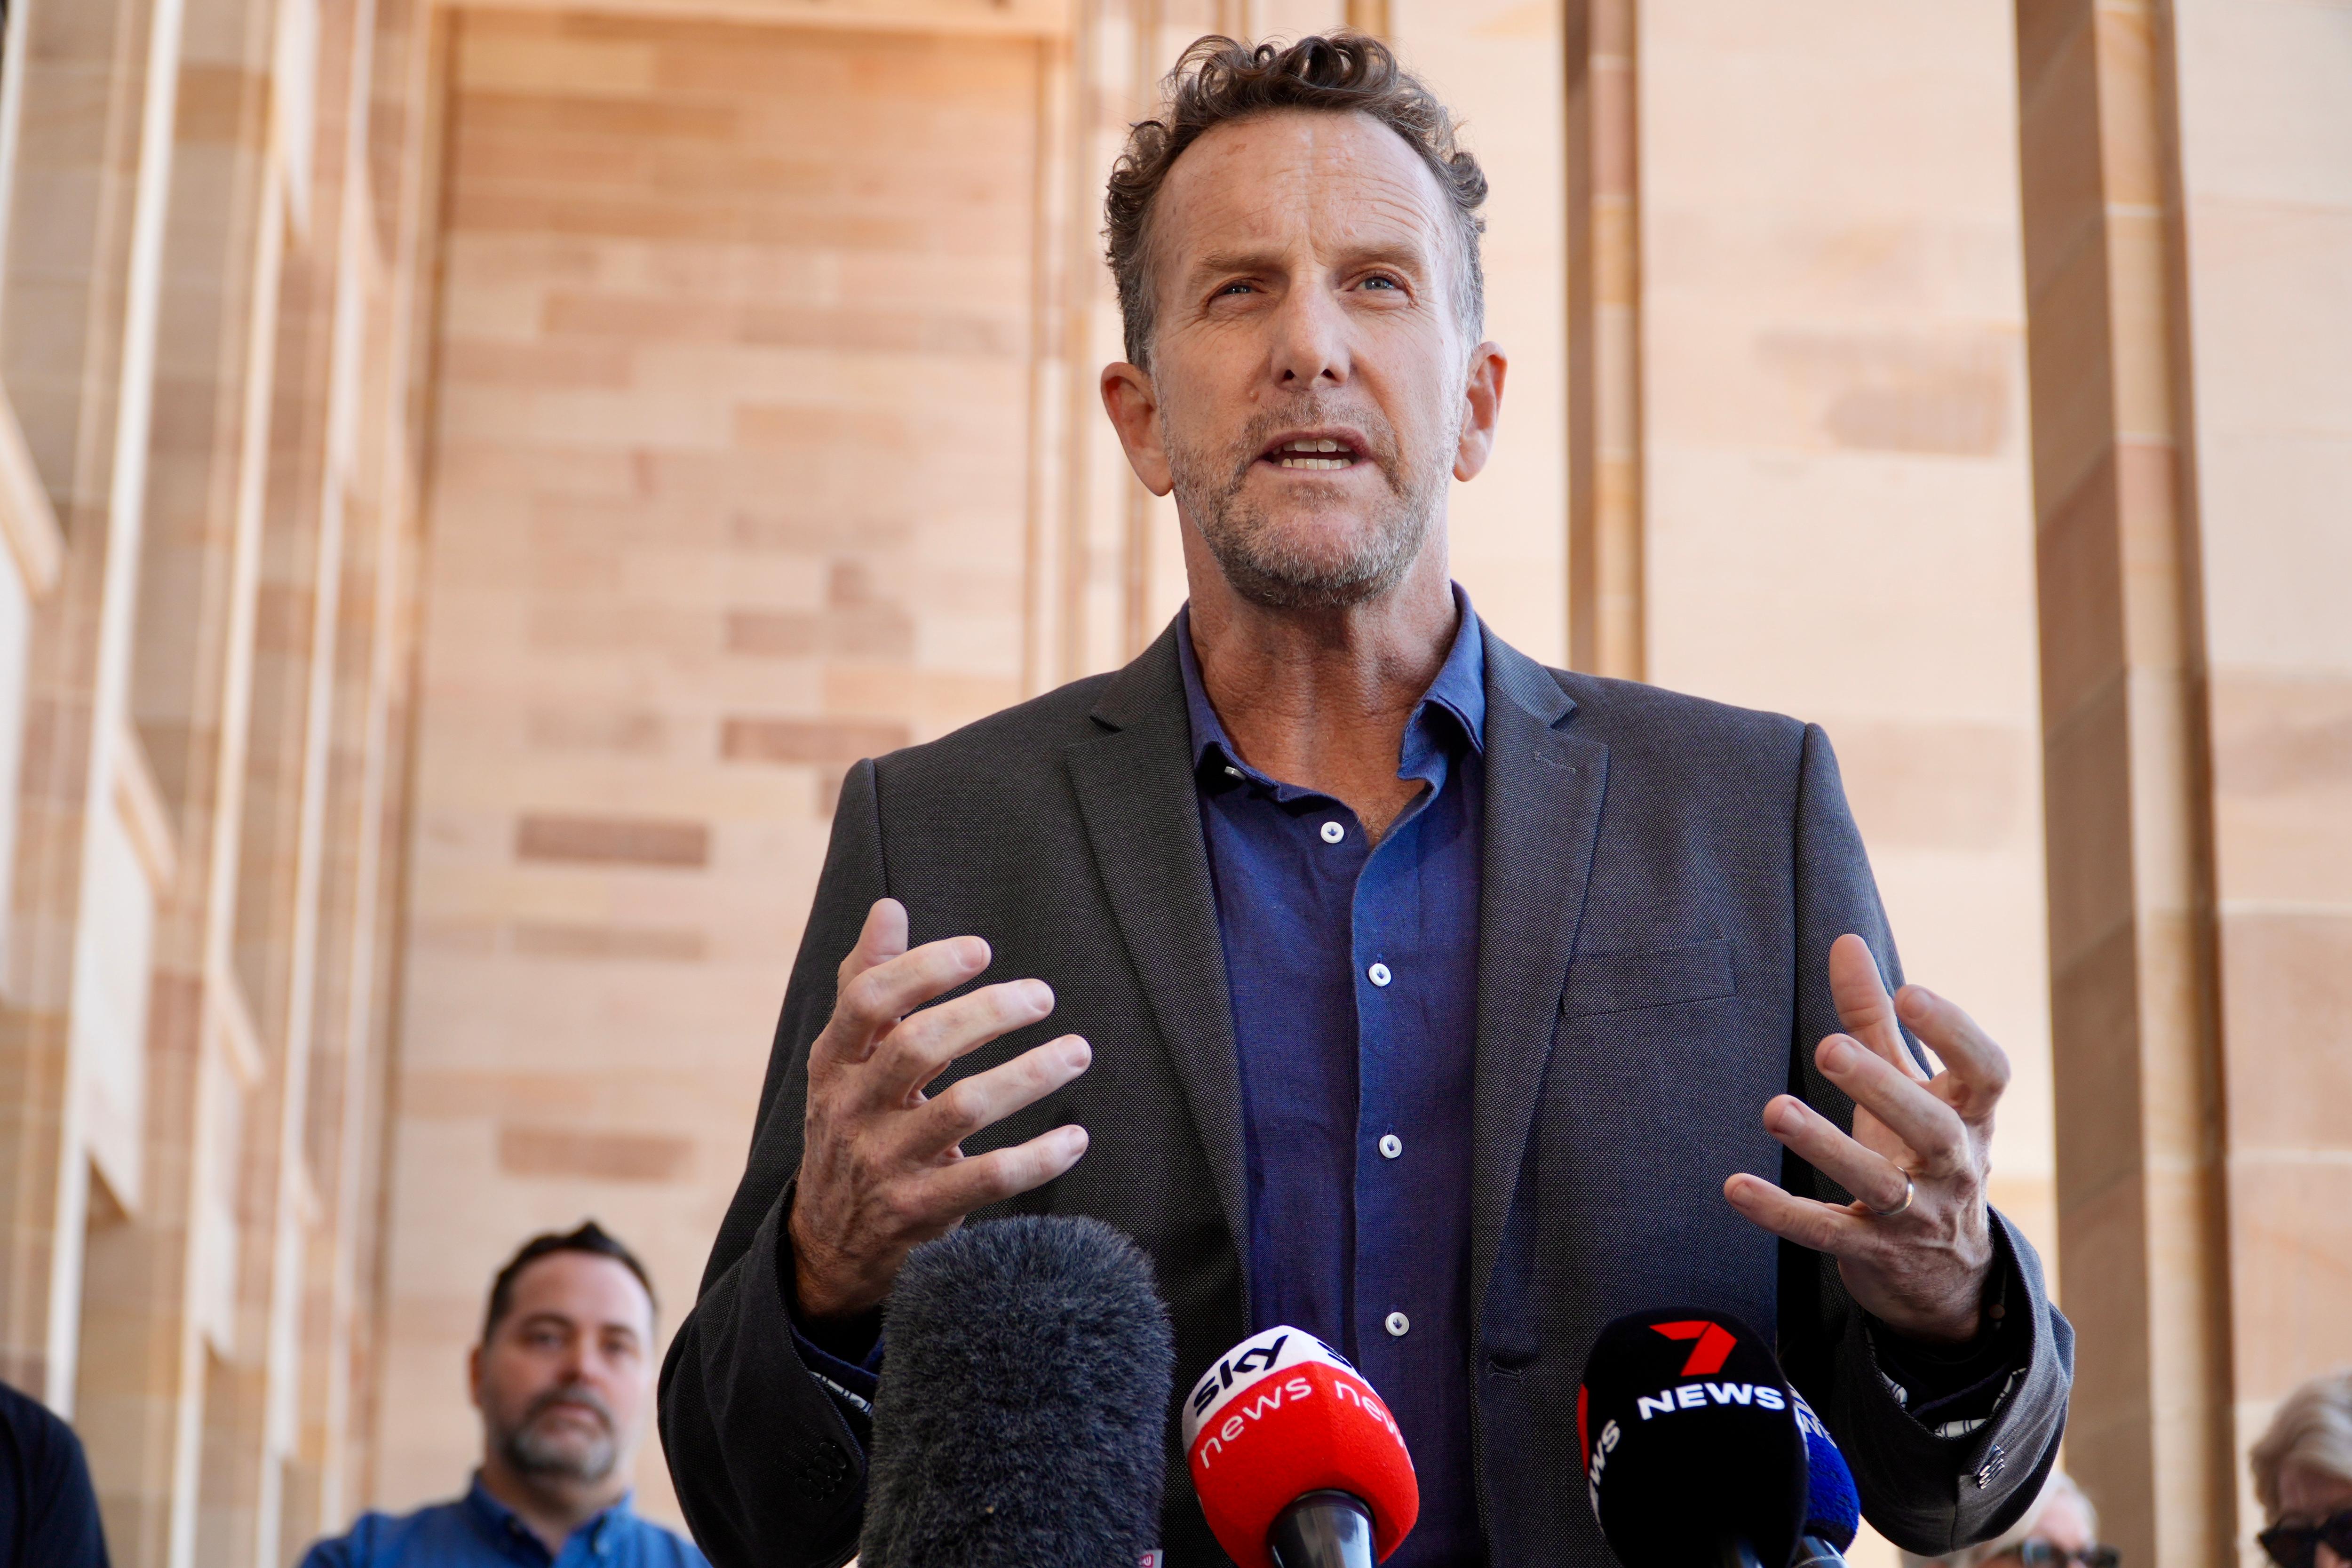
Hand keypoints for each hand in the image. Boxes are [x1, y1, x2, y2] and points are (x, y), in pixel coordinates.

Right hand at [789, 898, 1092, 1319]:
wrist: (828, 1243)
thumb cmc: (854, 1124)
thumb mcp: (846, 1060)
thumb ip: (870, 982)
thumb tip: (887, 907)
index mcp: (834, 1063)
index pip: (868, 1001)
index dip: (924, 969)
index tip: (981, 950)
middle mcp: (852, 1110)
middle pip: (919, 1046)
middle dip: (988, 1013)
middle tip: (1042, 995)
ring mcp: (885, 1165)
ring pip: (963, 1108)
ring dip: (1029, 1075)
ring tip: (1077, 1051)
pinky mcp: (920, 1212)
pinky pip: (990, 1178)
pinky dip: (1039, 1157)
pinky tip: (1075, 1137)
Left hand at [1723, 933, 2007, 1343]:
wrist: (1947, 1276)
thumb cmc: (1921, 1154)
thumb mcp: (1910, 1089)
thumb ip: (1877, 1020)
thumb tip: (1845, 940)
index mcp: (1971, 1117)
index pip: (1986, 1072)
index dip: (1955, 1033)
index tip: (1911, 991)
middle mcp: (1954, 1167)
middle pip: (1931, 1126)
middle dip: (1881, 1086)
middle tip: (1828, 1046)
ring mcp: (1918, 1216)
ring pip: (1877, 1183)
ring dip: (1825, 1146)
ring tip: (1774, 1108)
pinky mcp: (1875, 1253)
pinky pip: (1827, 1232)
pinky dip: (1781, 1212)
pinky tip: (1735, 1186)